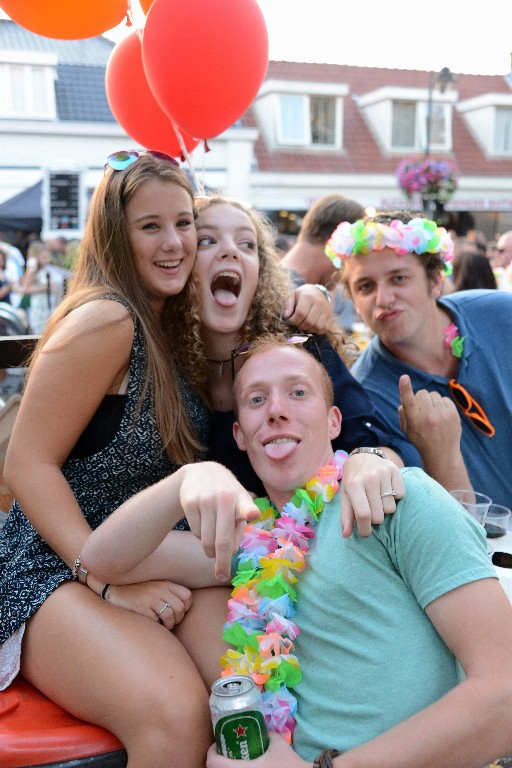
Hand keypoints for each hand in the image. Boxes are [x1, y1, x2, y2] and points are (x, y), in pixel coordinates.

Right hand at [105, 580, 191, 628]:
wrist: (113, 589)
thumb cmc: (136, 591)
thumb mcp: (154, 586)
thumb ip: (168, 592)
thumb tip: (184, 608)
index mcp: (165, 583)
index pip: (187, 595)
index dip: (186, 607)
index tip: (179, 612)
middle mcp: (159, 589)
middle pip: (180, 608)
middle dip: (178, 619)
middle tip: (170, 622)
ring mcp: (150, 598)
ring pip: (170, 615)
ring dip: (169, 625)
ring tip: (163, 625)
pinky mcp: (141, 607)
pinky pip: (156, 621)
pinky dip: (156, 626)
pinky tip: (152, 624)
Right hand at [179, 462, 260, 581]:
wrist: (201, 473)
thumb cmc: (227, 496)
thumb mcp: (240, 503)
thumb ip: (240, 526)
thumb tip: (231, 550)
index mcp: (241, 499)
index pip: (245, 506)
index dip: (248, 511)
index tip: (252, 514)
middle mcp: (223, 498)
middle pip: (221, 540)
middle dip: (222, 562)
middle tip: (221, 576)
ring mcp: (204, 499)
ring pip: (206, 540)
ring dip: (209, 548)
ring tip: (213, 539)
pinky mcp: (189, 502)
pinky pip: (195, 531)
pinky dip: (200, 536)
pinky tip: (203, 523)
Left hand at [206, 732, 307, 767]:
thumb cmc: (289, 763)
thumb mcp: (277, 742)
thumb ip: (267, 733)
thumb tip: (262, 728)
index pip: (214, 763)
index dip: (211, 753)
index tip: (216, 745)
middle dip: (217, 762)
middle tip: (224, 753)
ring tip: (233, 761)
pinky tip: (244, 767)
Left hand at [282, 284, 332, 333]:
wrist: (318, 292)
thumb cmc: (302, 296)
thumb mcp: (293, 296)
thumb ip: (288, 305)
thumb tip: (286, 316)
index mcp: (308, 296)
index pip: (301, 313)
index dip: (294, 321)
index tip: (291, 321)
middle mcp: (319, 303)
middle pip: (309, 321)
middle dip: (301, 326)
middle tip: (298, 324)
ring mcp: (326, 310)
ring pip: (318, 327)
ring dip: (309, 330)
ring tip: (305, 325)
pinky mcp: (331, 316)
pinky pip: (325, 328)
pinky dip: (317, 331)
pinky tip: (312, 326)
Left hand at [341, 453, 404, 537]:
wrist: (363, 456)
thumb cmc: (353, 480)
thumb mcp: (346, 496)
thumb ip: (346, 516)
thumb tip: (346, 535)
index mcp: (354, 484)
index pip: (363, 514)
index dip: (365, 528)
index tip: (365, 533)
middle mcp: (369, 478)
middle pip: (378, 515)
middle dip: (375, 519)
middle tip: (371, 510)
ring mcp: (383, 473)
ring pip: (391, 508)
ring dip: (385, 509)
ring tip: (378, 500)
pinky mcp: (395, 471)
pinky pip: (400, 495)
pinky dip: (394, 497)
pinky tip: (386, 490)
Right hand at [398, 374, 461, 454]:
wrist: (442, 453)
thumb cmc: (421, 440)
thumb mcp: (406, 431)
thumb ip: (403, 414)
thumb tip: (405, 401)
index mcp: (414, 421)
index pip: (408, 401)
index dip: (405, 388)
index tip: (404, 377)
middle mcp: (429, 417)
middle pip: (422, 393)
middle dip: (420, 398)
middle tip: (422, 409)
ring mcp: (443, 415)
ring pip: (434, 395)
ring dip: (431, 401)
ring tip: (432, 413)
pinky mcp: (453, 414)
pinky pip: (444, 399)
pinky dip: (441, 404)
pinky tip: (441, 415)